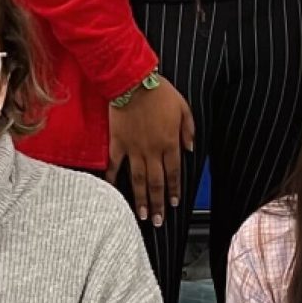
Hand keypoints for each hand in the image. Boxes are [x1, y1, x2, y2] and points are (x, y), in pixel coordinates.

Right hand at [108, 76, 194, 226]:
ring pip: (138, 180)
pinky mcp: (117, 143)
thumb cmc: (159, 92)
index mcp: (170, 142)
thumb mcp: (184, 107)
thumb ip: (188, 130)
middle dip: (158, 204)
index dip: (174, 190)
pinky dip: (112, 179)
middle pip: (156, 183)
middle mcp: (152, 150)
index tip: (173, 204)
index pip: (174, 173)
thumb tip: (190, 148)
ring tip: (141, 215)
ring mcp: (133, 149)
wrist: (132, 81)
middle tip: (157, 221)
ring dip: (141, 199)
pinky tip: (112, 192)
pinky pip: (114, 165)